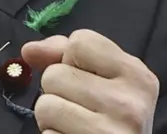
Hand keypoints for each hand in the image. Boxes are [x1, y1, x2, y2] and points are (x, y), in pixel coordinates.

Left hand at [21, 29, 158, 133]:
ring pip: (45, 104)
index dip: (71, 58)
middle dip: (57, 91)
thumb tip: (29, 50)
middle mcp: (128, 103)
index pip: (79, 42)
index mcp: (137, 76)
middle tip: (81, 109)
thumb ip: (67, 55)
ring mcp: (109, 131)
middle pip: (54, 73)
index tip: (85, 78)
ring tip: (75, 125)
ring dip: (52, 117)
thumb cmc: (113, 120)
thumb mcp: (105, 81)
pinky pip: (47, 133)